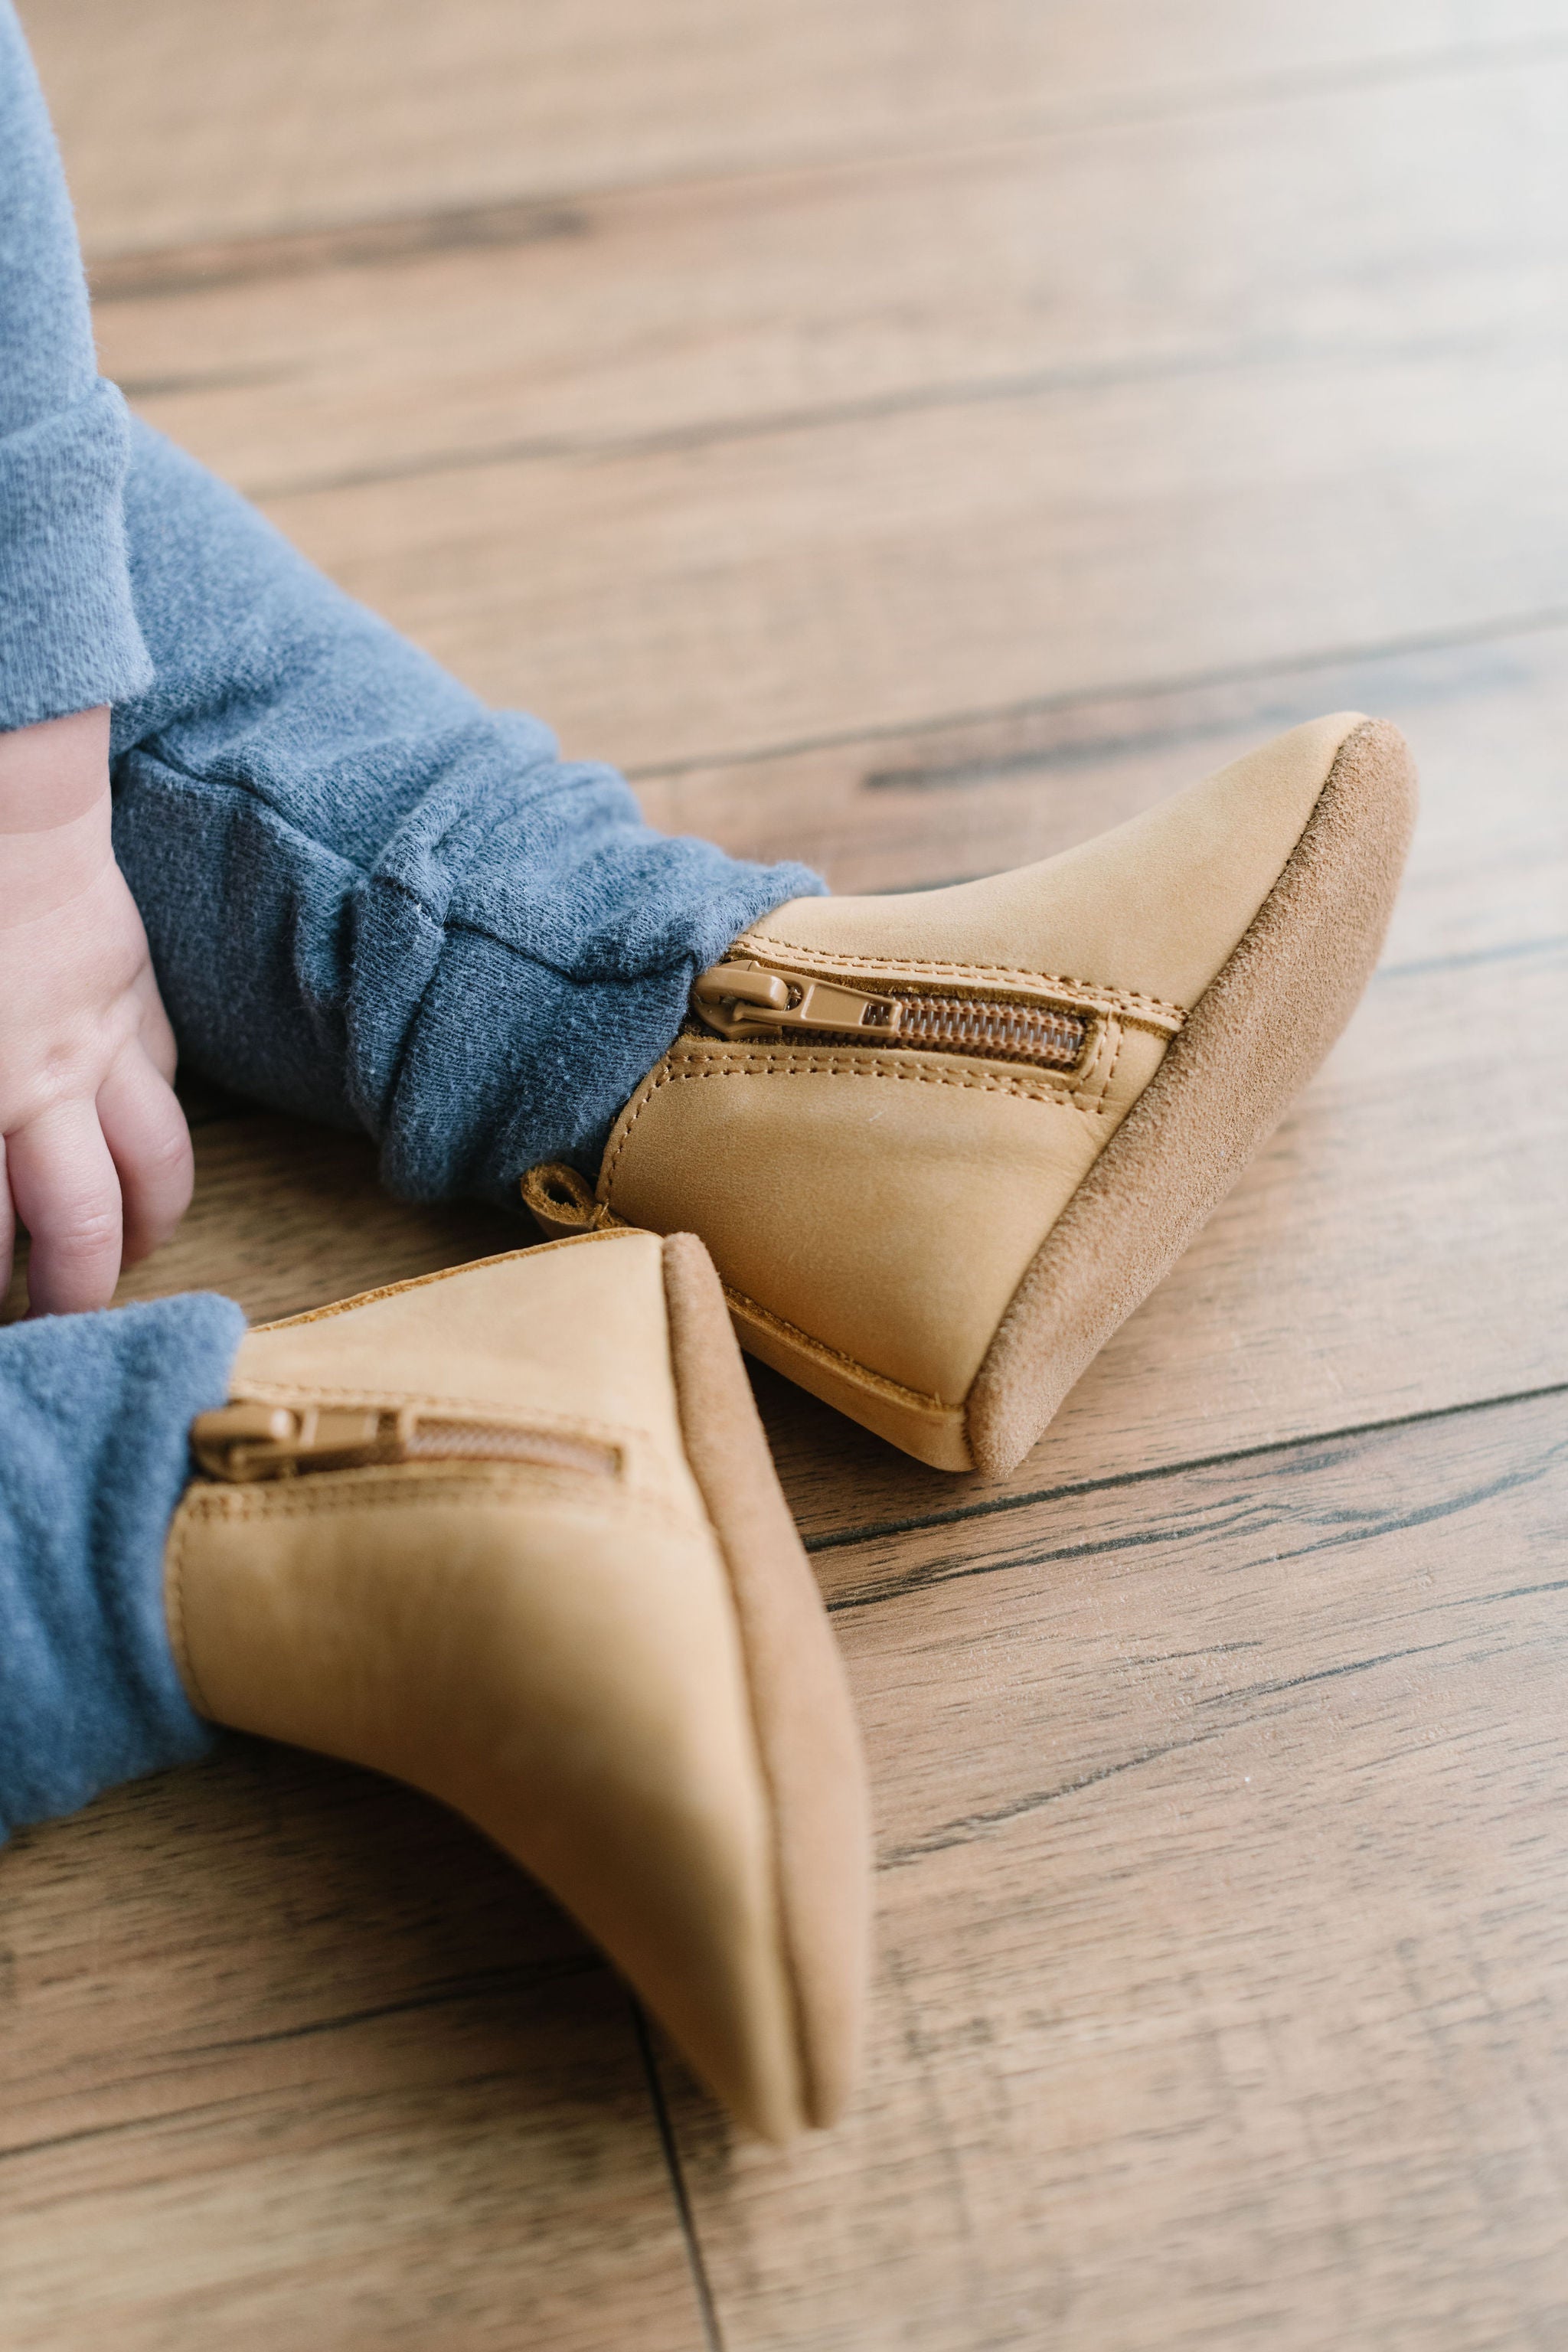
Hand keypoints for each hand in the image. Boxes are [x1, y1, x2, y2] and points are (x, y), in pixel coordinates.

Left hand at [0, 707, 192, 1314]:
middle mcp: (37, 1089)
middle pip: (78, 1226)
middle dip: (70, 1291)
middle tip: (55, 1322)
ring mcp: (99, 1043)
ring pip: (153, 1167)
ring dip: (144, 1228)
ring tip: (125, 1261)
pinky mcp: (135, 993)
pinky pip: (165, 1081)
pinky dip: (157, 1130)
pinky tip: (146, 1156)